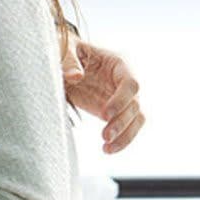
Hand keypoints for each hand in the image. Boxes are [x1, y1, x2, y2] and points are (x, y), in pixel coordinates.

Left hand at [62, 37, 144, 153]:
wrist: (63, 59)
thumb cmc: (66, 49)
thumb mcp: (65, 49)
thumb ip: (69, 62)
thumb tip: (76, 76)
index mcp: (118, 63)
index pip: (130, 83)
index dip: (121, 100)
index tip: (105, 114)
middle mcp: (124, 81)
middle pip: (135, 104)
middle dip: (122, 122)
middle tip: (105, 136)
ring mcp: (122, 98)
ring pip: (136, 119)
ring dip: (125, 136)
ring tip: (107, 148)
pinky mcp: (115, 112)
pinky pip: (126, 128)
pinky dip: (121, 140)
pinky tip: (108, 150)